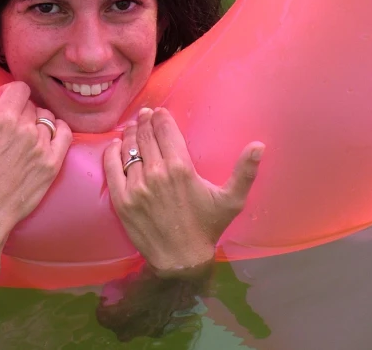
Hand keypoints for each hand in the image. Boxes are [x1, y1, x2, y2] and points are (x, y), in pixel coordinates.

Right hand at [0, 73, 71, 247]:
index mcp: (3, 120)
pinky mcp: (52, 165)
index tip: (0, 104)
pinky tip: (48, 134)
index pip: (19, 88)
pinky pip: (65, 135)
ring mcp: (42, 148)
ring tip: (24, 132)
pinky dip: (59, 129)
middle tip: (7, 123)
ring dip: (37, 120)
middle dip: (20, 108)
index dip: (9, 92)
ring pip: (47, 118)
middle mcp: (27, 130)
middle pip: (32, 104)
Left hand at [104, 107, 263, 271]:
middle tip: (145, 114)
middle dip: (145, 121)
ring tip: (133, 127)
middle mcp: (156, 174)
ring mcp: (136, 187)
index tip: (158, 111)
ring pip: (128, 149)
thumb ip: (245, 171)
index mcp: (181, 168)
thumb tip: (259, 145)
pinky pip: (111, 167)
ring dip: (131, 134)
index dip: (161, 117)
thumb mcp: (232, 200)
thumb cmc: (207, 226)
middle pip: (146, 136)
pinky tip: (115, 145)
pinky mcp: (121, 199)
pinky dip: (112, 152)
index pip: (165, 131)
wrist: (181, 259)